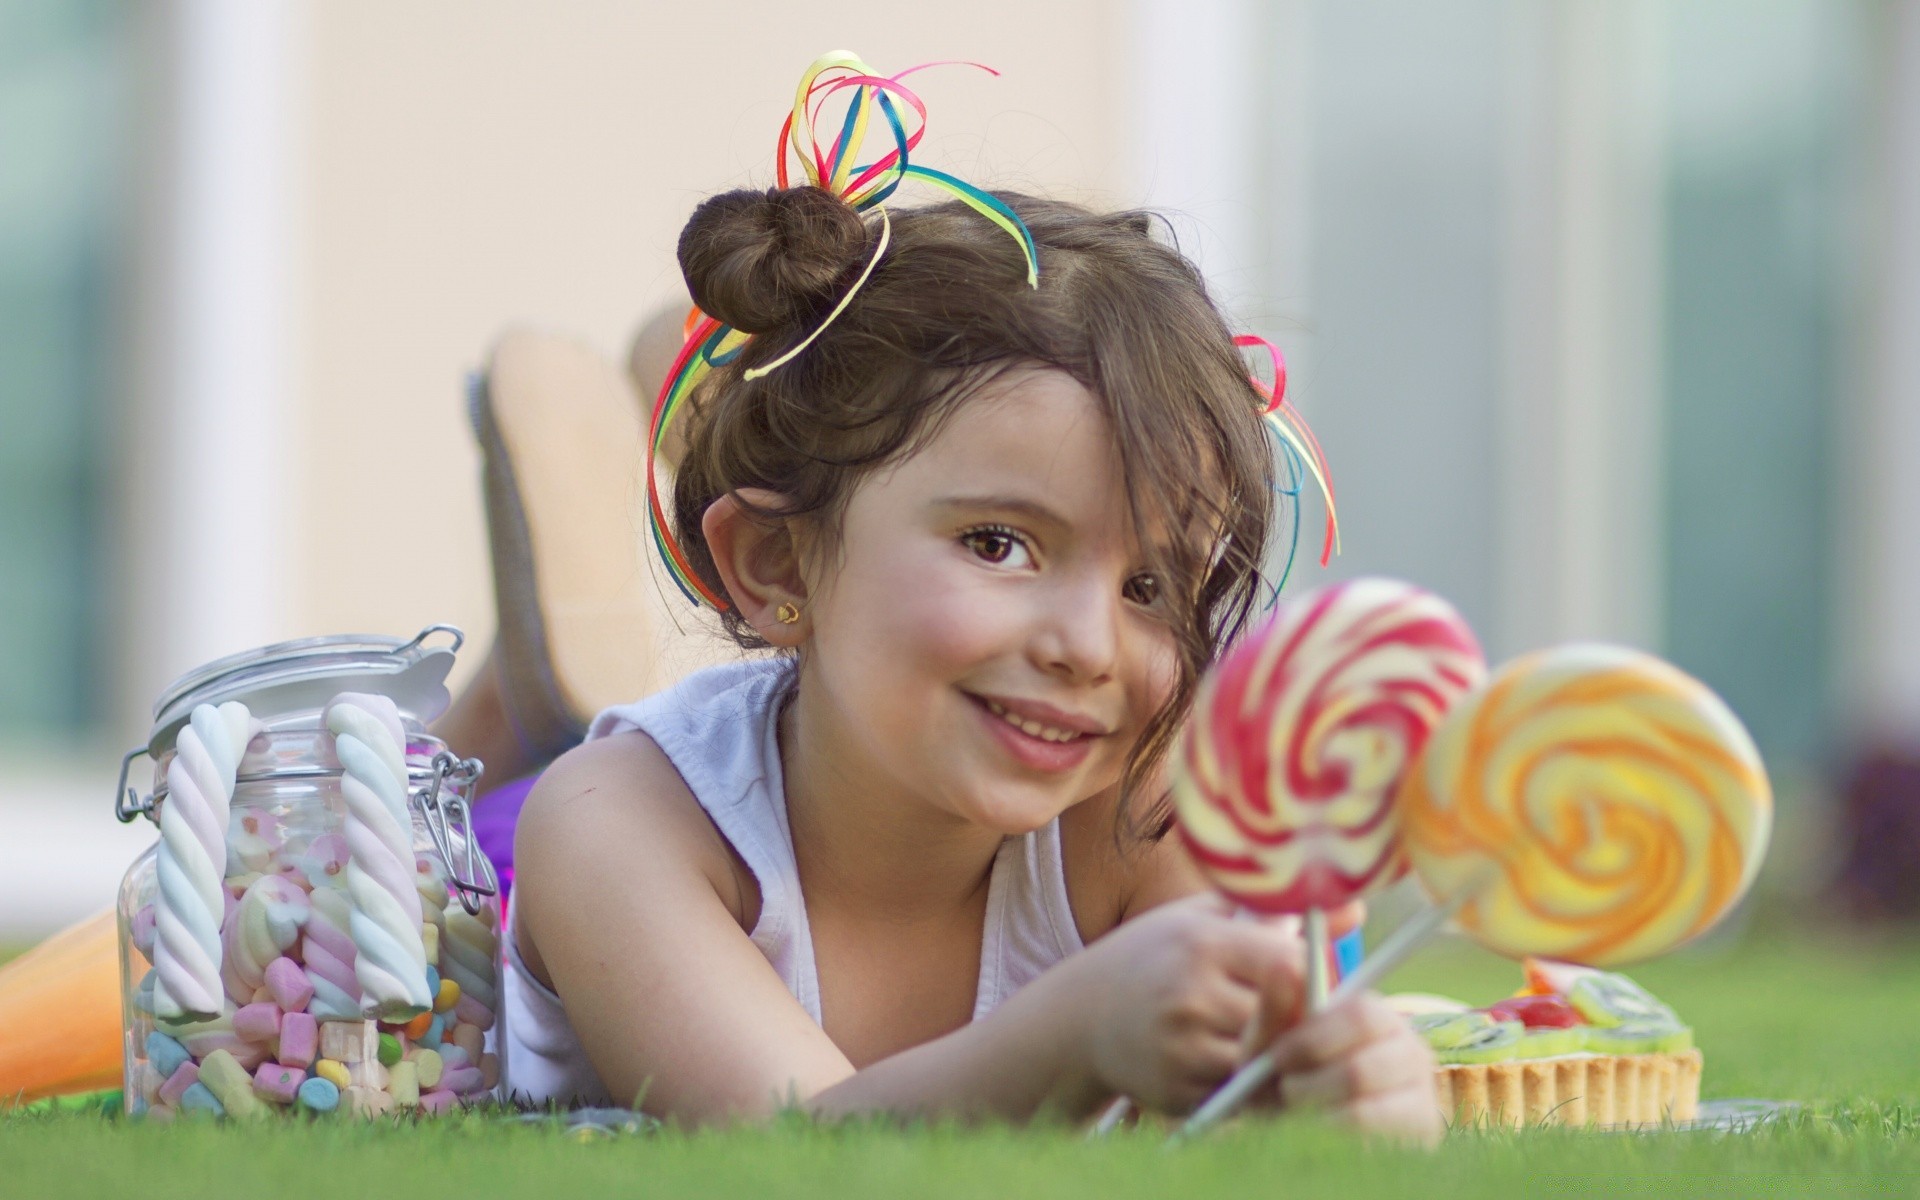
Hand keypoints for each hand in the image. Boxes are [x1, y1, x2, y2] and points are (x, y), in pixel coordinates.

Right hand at [1071, 894, 1304, 1113]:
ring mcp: (1182, 1048)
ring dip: (1280, 1055)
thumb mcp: (1203, 919)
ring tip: (1275, 1039)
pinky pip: (1241, 1095)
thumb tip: (1356, 912)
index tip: (1312, 980)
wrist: (1082, 1015)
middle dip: (1301, 1020)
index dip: (1315, 978)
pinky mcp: (1178, 1091)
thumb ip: (1274, 915)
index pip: (1291, 966)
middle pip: (1286, 1019)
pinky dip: (1253, 1085)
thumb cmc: (1154, 956)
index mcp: (1201, 944)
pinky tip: (1244, 1065)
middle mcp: (1190, 995)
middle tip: (1306, 1016)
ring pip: (1267, 1062)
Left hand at [1267, 993, 1443, 1145]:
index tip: (1278, 1058)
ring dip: (1315, 1111)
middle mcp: (1408, 1046)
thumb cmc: (1286, 1080)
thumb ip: (1275, 1007)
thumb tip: (1286, 963)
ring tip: (1297, 1113)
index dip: (1314, 1039)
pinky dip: (1334, 1134)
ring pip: (1363, 1108)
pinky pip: (1371, 1135)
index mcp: (1375, 1014)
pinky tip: (1319, 1132)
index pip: (1360, 1014)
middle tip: (1286, 1092)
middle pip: (1361, 1068)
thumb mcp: (1270, 1045)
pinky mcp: (1421, 1131)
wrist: (1302, 1136)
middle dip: (1311, 1084)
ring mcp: (1422, 1092)